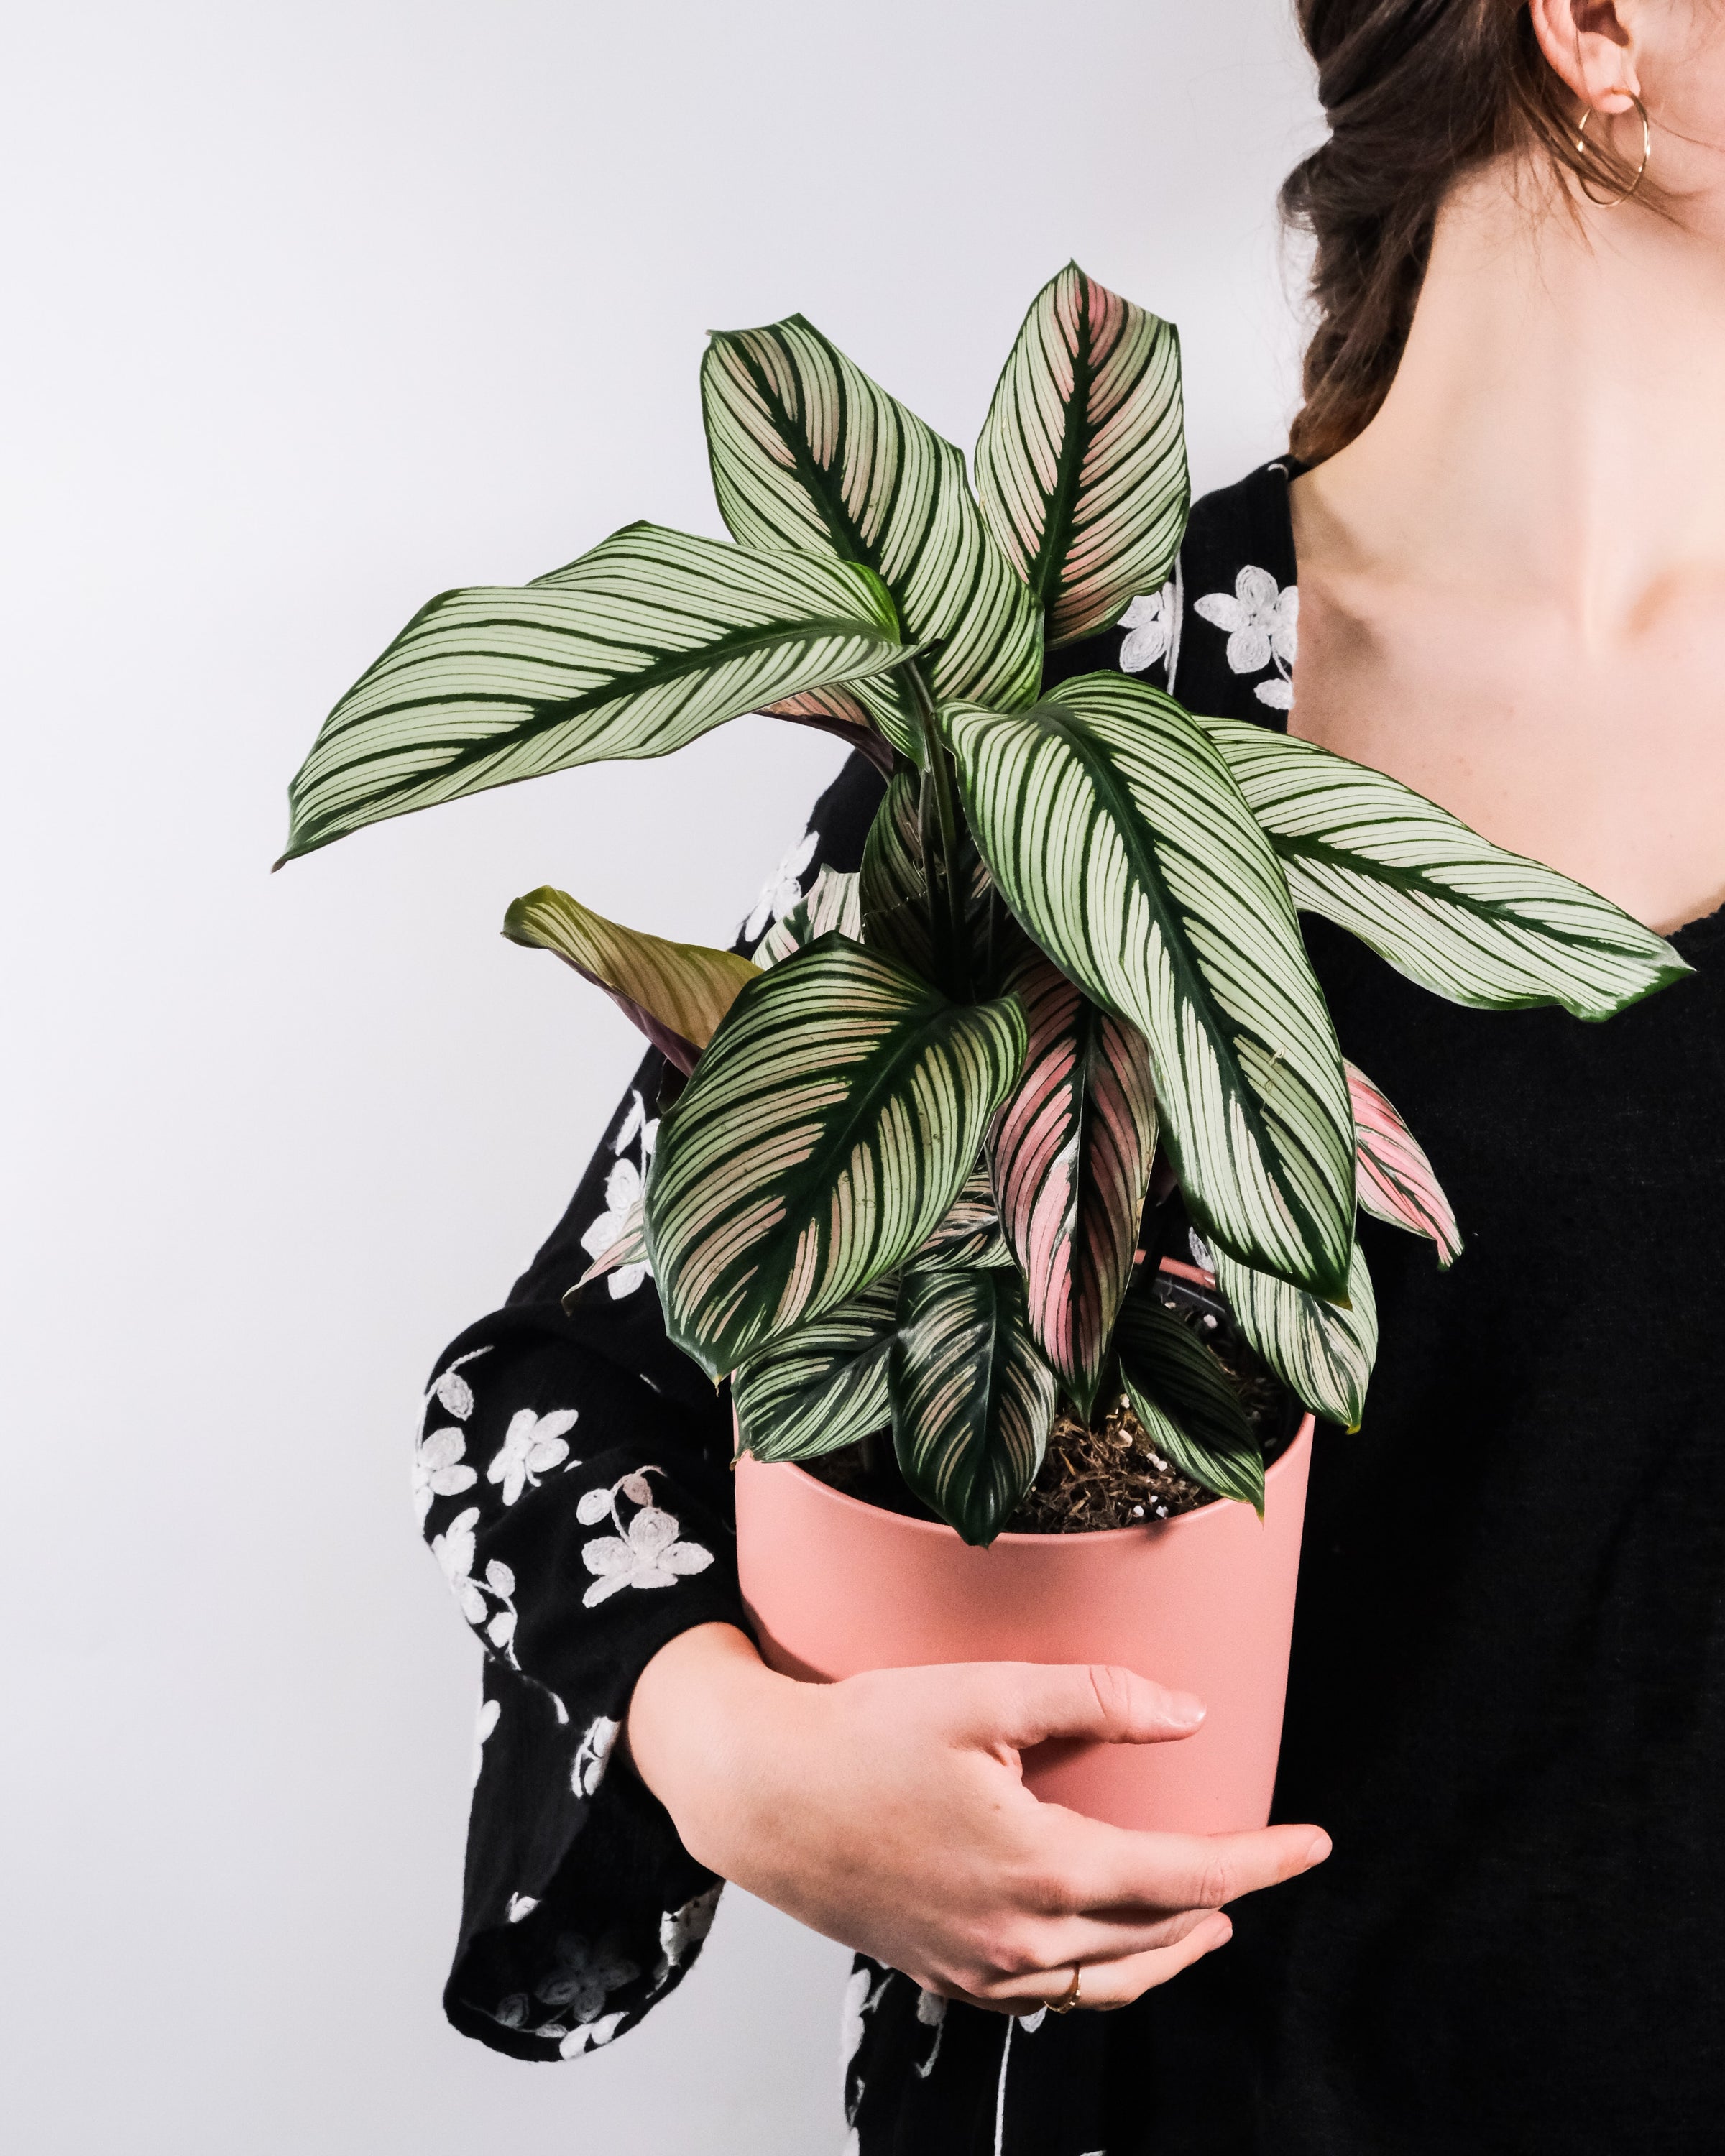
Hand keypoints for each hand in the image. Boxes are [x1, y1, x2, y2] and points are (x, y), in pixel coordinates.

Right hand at [626, 1623, 1329, 2013]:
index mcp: (1037, 1868)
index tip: (1312, 1842)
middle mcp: (1017, 1938)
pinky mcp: (948, 1973)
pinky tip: (1105, 1947)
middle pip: (1157, 1937)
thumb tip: (1188, 1715)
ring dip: (1171, 1951)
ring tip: (1207, 1920)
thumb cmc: (856, 1739)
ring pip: (1109, 1980)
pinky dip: (1102, 1974)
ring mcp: (980, 1968)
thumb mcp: (978, 1695)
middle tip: (1265, 1862)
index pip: (1186, 1879)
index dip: (1260, 1862)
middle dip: (1225, 1903)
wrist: (758, 1797)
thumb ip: (1092, 1699)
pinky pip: (1052, 1996)